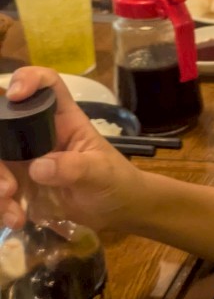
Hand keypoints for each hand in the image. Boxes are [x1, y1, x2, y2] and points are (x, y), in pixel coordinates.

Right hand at [0, 69, 145, 232]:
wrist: (117, 212)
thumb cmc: (117, 182)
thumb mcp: (102, 174)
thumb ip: (76, 168)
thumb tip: (39, 167)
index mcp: (64, 120)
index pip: (47, 86)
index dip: (29, 79)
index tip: (15, 94)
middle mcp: (38, 134)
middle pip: (3, 124)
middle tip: (7, 187)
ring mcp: (26, 159)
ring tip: (12, 208)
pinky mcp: (20, 183)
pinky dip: (1, 206)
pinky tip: (17, 219)